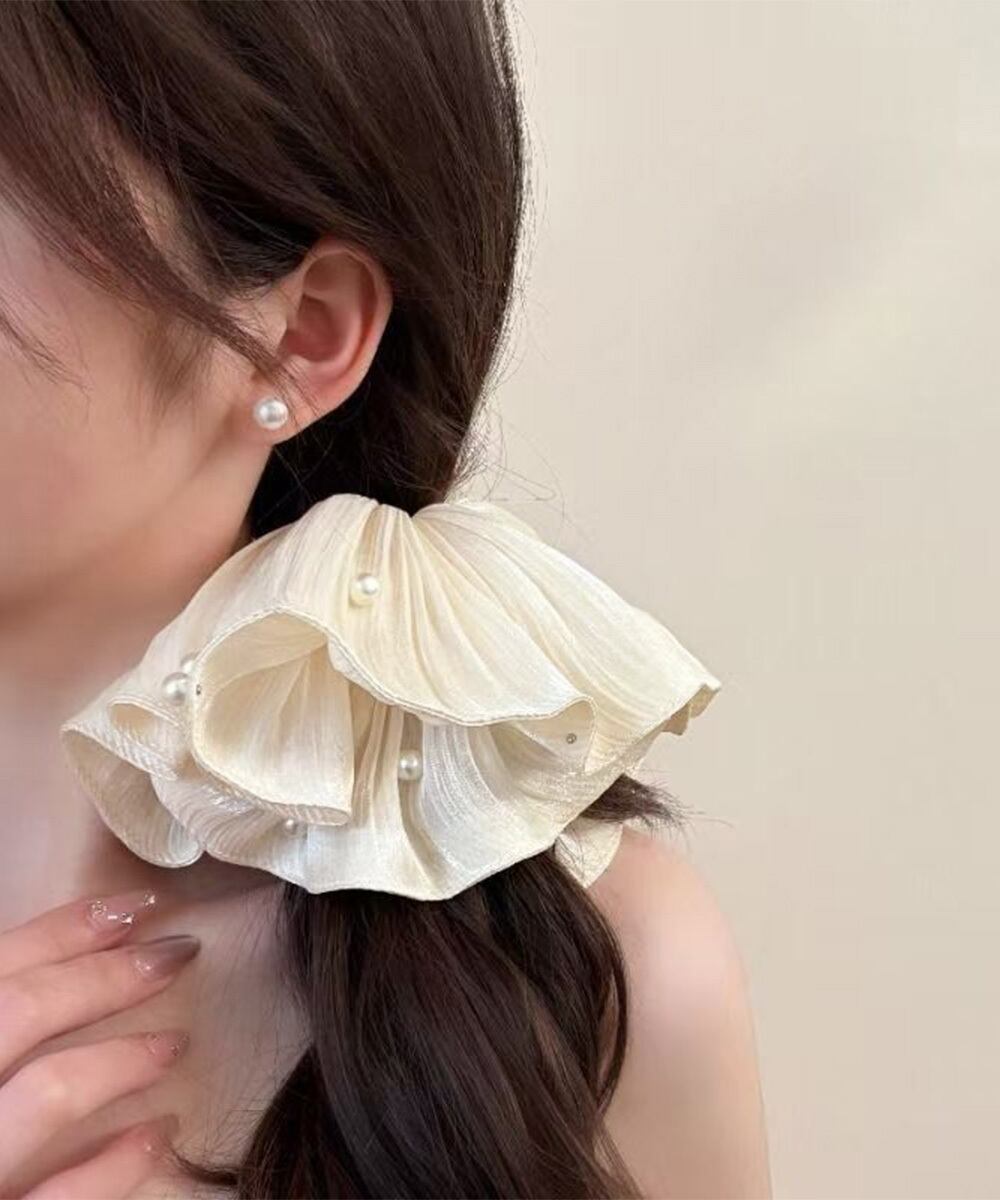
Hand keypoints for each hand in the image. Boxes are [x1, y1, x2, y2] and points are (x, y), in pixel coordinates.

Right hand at [0, 888, 199, 1197]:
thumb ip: (3, 1010)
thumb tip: (53, 970)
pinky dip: (116, 1164)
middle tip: (176, 954)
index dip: (66, 930)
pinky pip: (60, 1198)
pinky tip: (158, 1133)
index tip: (137, 907)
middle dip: (105, 977)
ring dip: (120, 1061)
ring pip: (47, 1093)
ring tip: (174, 1045)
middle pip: (23, 1010)